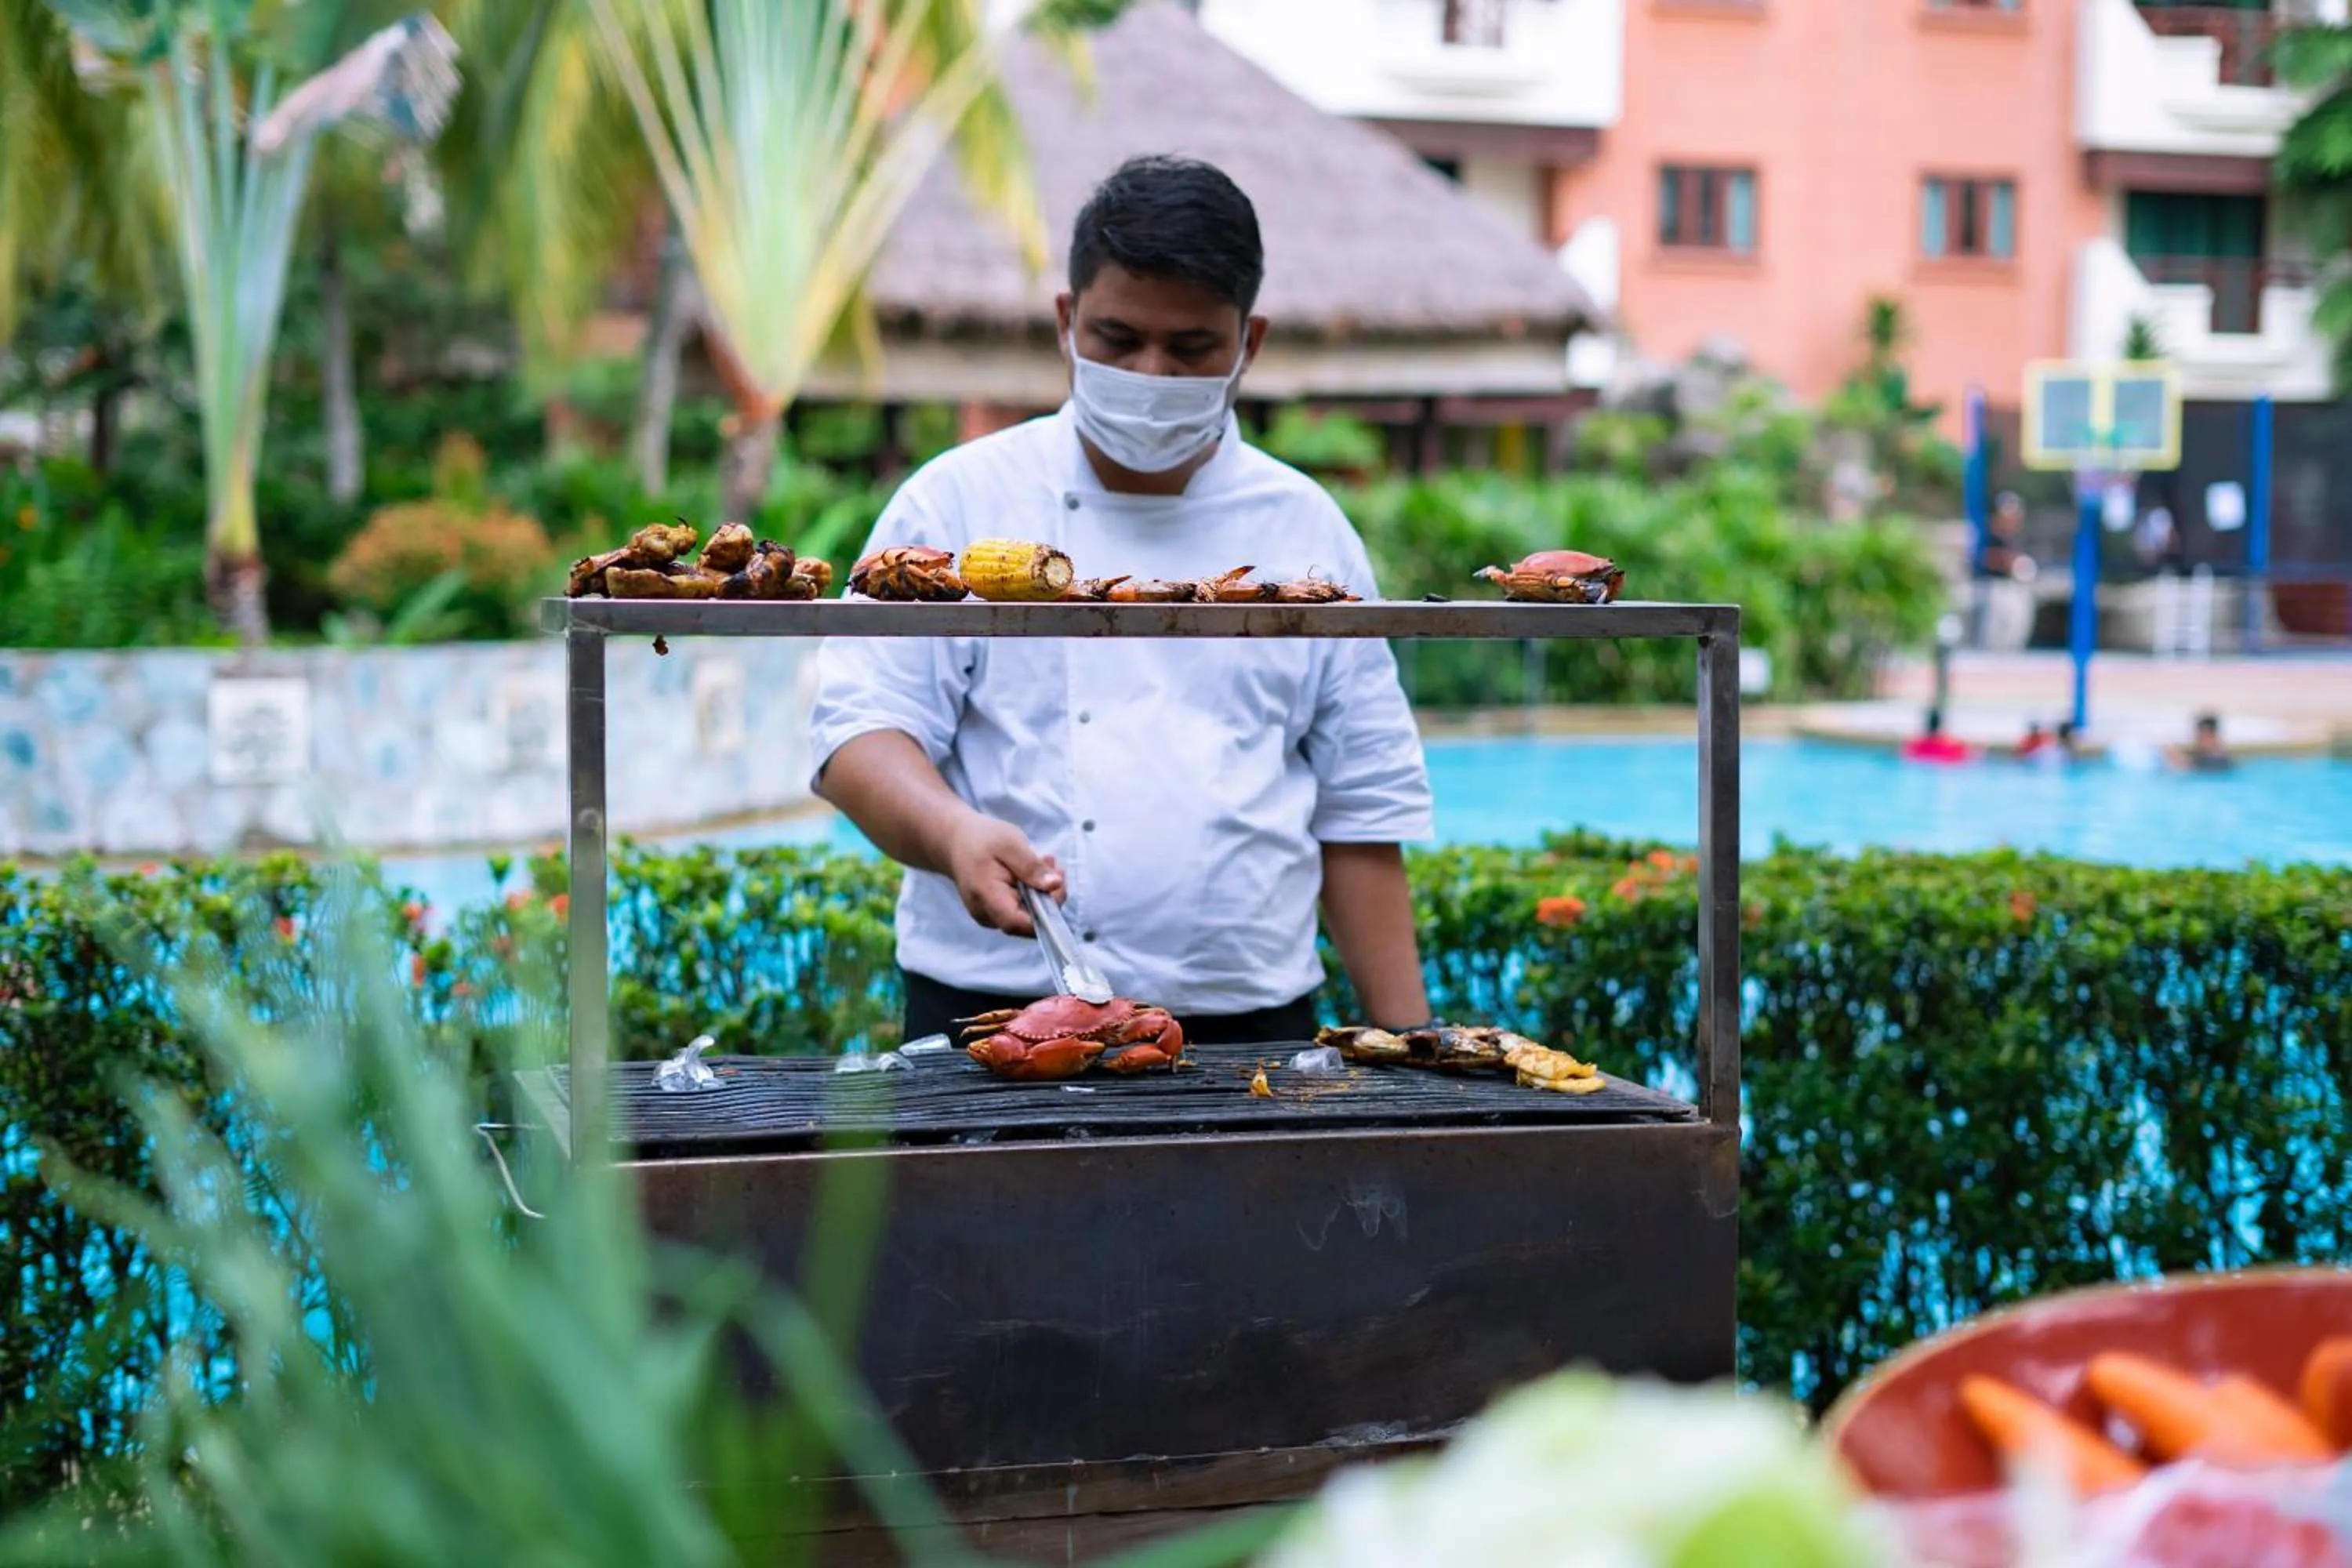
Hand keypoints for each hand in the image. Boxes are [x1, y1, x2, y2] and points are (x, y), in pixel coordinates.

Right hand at [942, 815, 1063, 935]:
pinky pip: (1022, 909)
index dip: (1044, 913)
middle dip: (1048, 895)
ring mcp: (991, 916)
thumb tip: (1055, 885)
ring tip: (1043, 861)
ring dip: (1042, 890)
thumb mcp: (1009, 843)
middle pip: (1027, 921)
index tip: (1056, 885)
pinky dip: (1033, 891)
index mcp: (986, 897)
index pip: (1017, 923)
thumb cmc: (981, 839)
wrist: (956, 840)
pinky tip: (1033, 870)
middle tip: (1051, 863)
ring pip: (1028, 915)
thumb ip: (1031, 866)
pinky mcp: (997, 912)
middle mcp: (987, 914)